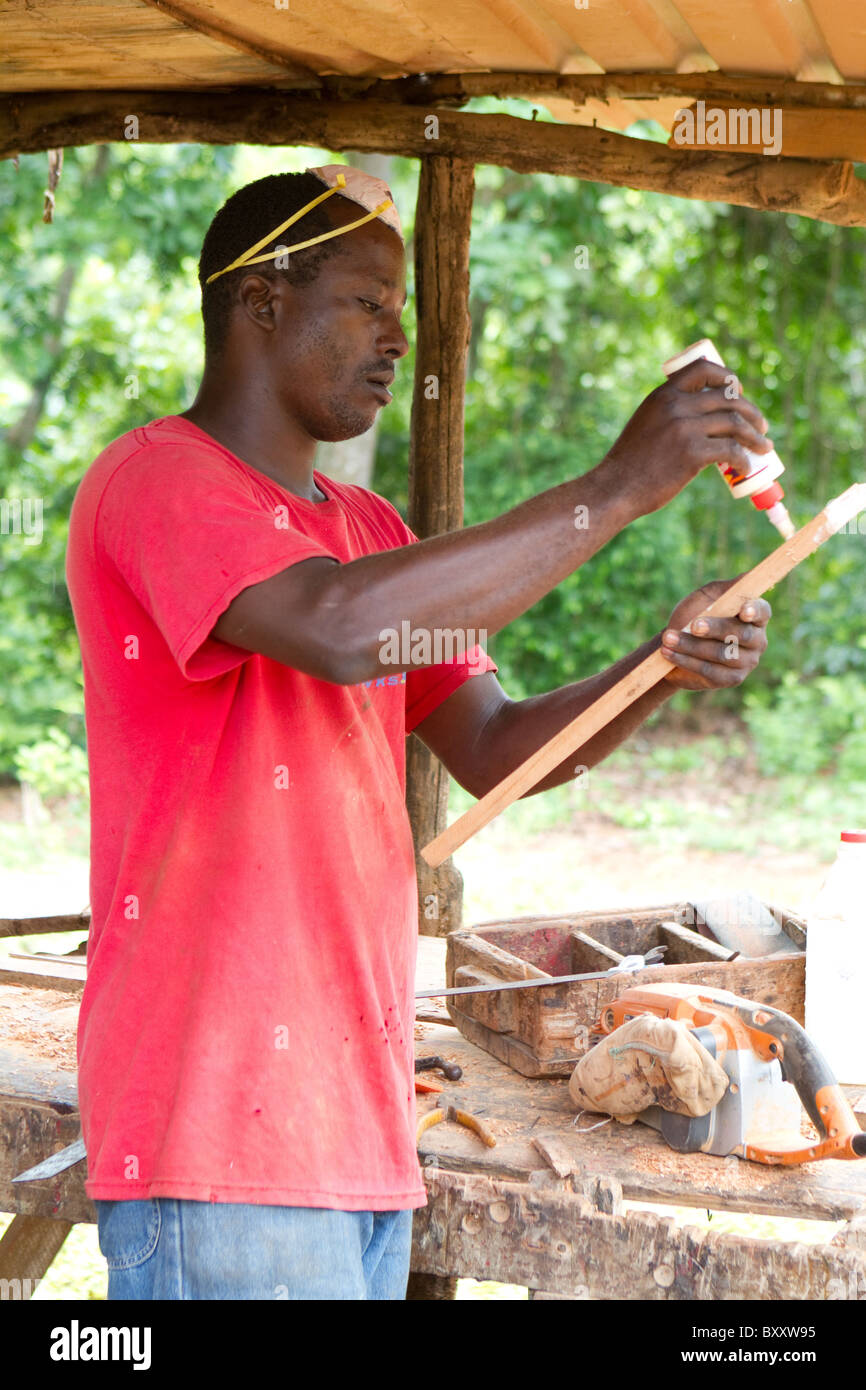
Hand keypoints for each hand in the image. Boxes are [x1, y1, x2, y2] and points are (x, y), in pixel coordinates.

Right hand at [599, 358, 773, 518]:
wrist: (615, 488)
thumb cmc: (631, 462)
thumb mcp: (647, 424)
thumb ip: (671, 414)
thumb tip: (709, 420)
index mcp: (663, 394)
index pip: (703, 368)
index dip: (727, 377)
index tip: (739, 392)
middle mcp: (675, 405)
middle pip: (729, 398)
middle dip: (752, 412)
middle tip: (762, 427)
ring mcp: (685, 429)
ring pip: (735, 423)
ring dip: (756, 437)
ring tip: (764, 448)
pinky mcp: (692, 454)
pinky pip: (731, 450)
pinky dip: (744, 459)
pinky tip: (746, 467)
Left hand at [659, 581, 770, 690]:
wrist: (674, 646)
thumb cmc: (694, 615)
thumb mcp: (707, 597)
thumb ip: (726, 588)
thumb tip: (748, 576)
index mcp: (755, 617)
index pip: (762, 612)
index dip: (754, 611)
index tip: (743, 611)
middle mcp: (757, 641)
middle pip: (740, 634)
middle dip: (714, 628)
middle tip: (692, 625)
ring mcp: (746, 662)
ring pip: (722, 654)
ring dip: (692, 645)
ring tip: (667, 638)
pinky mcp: (731, 679)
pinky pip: (710, 670)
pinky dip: (686, 660)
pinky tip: (668, 653)